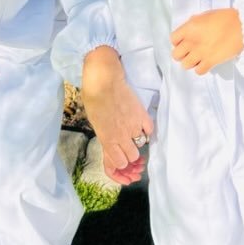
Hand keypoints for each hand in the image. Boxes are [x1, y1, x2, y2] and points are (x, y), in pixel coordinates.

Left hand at [80, 45, 152, 184]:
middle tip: (127, 146)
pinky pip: (149, 131)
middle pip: (131, 157)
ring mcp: (133, 126)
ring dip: (137, 142)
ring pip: (140, 145)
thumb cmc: (94, 98)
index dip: (120, 165)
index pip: (117, 163)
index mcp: (107, 139)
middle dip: (129, 154)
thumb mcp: (95, 122)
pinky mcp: (143, 116)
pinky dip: (146, 130)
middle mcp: (121, 136)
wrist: (104, 79)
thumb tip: (112, 146)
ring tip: (132, 133)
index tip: (122, 163)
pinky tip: (140, 124)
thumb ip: (105, 137)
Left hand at [171, 9, 242, 75]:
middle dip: (182, 54)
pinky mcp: (211, 62)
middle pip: (176, 55)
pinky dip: (201, 69)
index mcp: (189, 28)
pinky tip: (206, 63)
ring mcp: (200, 53)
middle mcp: (191, 41)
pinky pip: (198, 71)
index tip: (183, 42)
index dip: (177, 42)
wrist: (242, 26)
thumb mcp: (205, 15)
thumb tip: (188, 30)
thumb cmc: (225, 18)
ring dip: (190, 63)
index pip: (172, 39)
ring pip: (185, 65)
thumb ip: (193, 23)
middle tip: (190, 51)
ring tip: (198, 58)